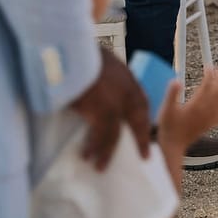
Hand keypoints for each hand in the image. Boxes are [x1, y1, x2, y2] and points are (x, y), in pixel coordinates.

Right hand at [70, 46, 150, 170]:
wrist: (71, 51)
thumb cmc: (80, 52)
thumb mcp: (99, 61)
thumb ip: (104, 74)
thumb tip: (96, 84)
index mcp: (127, 77)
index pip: (141, 101)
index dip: (143, 117)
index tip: (145, 128)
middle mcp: (126, 91)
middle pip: (138, 119)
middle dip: (141, 138)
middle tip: (145, 155)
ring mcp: (116, 103)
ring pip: (115, 134)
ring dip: (108, 152)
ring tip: (100, 167)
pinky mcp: (101, 112)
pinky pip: (100, 136)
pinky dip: (94, 148)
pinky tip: (86, 157)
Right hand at [157, 67, 217, 153]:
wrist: (173, 147)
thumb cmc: (168, 128)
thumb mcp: (165, 109)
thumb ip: (171, 94)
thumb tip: (176, 80)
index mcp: (195, 106)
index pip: (206, 87)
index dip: (209, 76)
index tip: (209, 68)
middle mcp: (204, 112)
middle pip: (216, 93)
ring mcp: (207, 120)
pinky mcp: (208, 126)